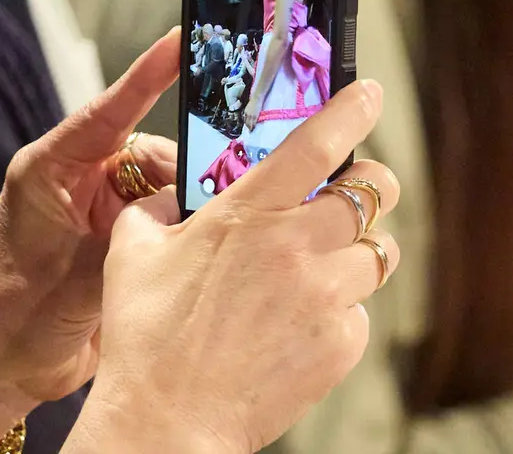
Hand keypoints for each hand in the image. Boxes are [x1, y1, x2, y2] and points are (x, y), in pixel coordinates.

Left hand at [0, 30, 182, 437]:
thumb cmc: (10, 310)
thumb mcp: (74, 269)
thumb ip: (134, 236)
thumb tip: (190, 210)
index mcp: (54, 169)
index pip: (109, 111)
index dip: (147, 77)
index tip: (181, 42)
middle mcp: (81, 183)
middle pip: (152, 153)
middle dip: (190, 167)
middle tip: (225, 188)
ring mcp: (103, 214)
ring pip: (168, 188)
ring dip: (192, 204)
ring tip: (219, 224)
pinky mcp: (123, 245)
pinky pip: (167, 221)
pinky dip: (189, 227)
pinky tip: (215, 240)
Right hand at [67, 81, 401, 452]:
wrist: (167, 418)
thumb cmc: (144, 335)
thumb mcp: (132, 249)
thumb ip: (157, 206)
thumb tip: (171, 194)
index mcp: (248, 211)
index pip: (319, 142)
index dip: (351, 109)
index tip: (367, 94)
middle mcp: (298, 247)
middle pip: (374, 193)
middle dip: (373, 185)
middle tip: (354, 193)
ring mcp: (326, 298)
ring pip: (379, 254)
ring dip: (358, 251)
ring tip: (321, 267)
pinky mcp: (341, 345)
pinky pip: (360, 312)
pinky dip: (339, 311)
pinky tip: (298, 323)